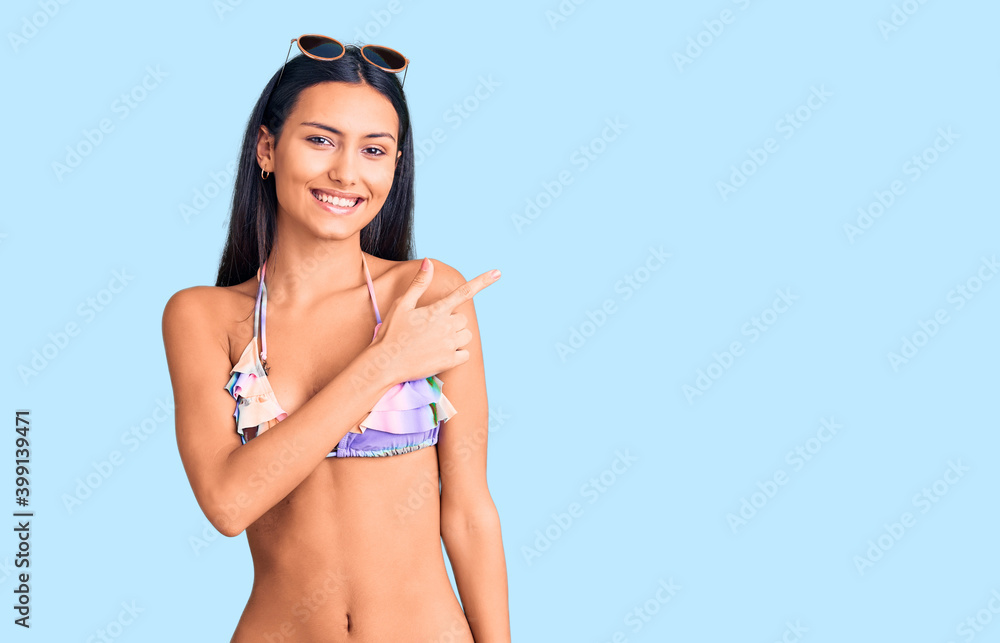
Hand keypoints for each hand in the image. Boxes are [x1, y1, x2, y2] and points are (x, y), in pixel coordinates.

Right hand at [371, 258, 499, 382]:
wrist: (385, 364)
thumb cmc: (392, 333)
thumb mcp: (402, 305)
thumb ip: (419, 284)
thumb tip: (429, 261)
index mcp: (436, 310)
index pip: (464, 292)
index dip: (482, 281)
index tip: (498, 273)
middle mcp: (446, 326)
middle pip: (463, 319)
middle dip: (452, 322)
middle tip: (431, 329)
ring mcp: (449, 344)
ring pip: (466, 336)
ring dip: (456, 337)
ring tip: (434, 342)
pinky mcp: (450, 361)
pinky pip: (466, 354)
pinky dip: (457, 354)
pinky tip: (440, 354)